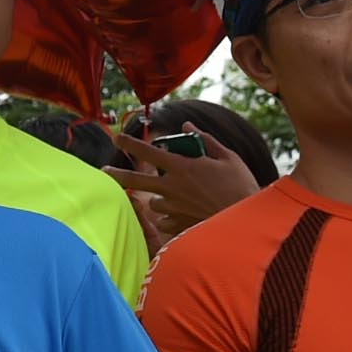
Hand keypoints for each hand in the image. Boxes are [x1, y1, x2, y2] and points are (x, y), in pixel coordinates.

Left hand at [111, 121, 260, 238]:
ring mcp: (174, 208)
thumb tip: (187, 126)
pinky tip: (179, 214)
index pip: (148, 152)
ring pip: (153, 202)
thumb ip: (205, 140)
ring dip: (157, 197)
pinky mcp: (180, 225)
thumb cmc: (241, 186)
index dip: (129, 143)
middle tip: (103, 171)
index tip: (115, 137)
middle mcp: (172, 188)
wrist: (248, 223)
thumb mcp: (228, 157)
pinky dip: (168, 217)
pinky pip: (164, 221)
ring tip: (172, 195)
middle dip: (117, 175)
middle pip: (135, 181)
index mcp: (182, 168)